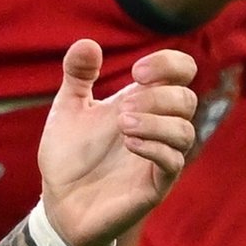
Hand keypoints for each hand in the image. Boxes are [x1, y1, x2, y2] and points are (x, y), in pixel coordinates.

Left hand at [36, 40, 196, 245]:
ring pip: (186, 132)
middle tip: (125, 104)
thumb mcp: (68, 108)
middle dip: (159, 95)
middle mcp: (155, 128)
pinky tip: (129, 143)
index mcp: (140, 103)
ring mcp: (157, 157)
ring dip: (157, 122)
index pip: (179, 73)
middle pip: (187, 99)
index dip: (170, 63)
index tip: (138, 71)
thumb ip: (77, 75)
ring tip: (123, 124)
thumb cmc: (68, 156)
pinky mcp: (155, 186)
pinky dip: (155, 148)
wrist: (58, 203)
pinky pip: (173, 163)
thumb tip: (88, 43)